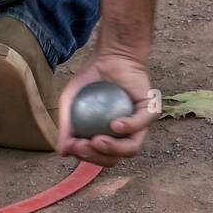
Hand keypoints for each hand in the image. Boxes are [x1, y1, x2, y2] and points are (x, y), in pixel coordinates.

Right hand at [56, 52, 158, 167]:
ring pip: (131, 148)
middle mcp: (124, 135)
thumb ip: (66, 125)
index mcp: (107, 136)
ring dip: (113, 149)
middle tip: (83, 145)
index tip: (73, 145)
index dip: (85, 157)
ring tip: (97, 140)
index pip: (98, 156)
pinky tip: (114, 124)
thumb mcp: (70, 100)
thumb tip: (62, 152)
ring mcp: (139, 124)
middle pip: (114, 158)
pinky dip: (128, 127)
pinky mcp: (150, 110)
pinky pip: (141, 124)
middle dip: (97, 158)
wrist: (111, 53)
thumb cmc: (91, 77)